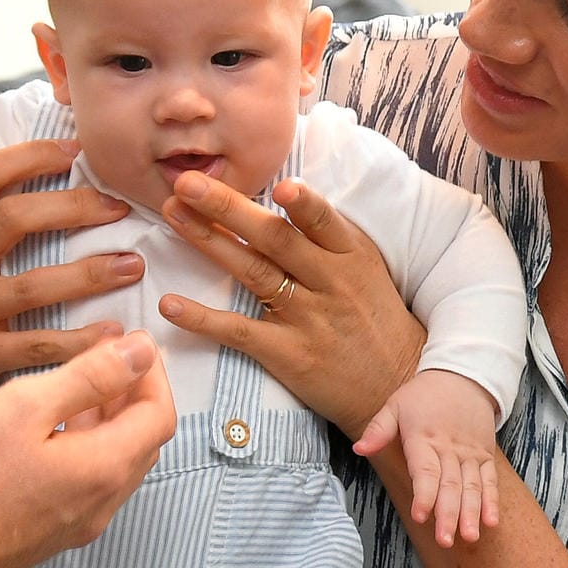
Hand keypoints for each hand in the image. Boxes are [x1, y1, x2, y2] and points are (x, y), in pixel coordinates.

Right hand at [0, 139, 144, 467]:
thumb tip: (60, 168)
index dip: (32, 155)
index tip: (78, 151)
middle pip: (14, 217)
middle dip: (76, 207)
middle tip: (121, 209)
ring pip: (32, 284)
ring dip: (92, 274)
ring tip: (133, 266)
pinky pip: (37, 343)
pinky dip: (82, 339)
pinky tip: (114, 332)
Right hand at [0, 330, 175, 567]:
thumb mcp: (26, 406)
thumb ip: (90, 376)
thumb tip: (141, 351)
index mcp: (105, 469)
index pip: (160, 415)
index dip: (153, 374)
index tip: (131, 342)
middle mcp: (103, 503)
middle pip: (143, 441)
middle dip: (135, 394)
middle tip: (109, 356)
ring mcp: (78, 524)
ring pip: (117, 462)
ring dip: (111, 420)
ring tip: (80, 383)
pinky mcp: (52, 533)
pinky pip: (90, 482)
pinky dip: (88, 446)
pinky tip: (52, 426)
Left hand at [155, 172, 424, 435]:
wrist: (397, 385)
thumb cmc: (374, 317)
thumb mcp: (366, 268)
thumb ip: (327, 235)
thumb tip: (281, 190)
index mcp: (351, 254)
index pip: (324, 221)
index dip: (303, 203)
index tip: (277, 183)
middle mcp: (330, 281)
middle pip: (275, 239)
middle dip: (228, 207)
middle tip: (186, 182)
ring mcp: (308, 318)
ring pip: (252, 272)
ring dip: (208, 241)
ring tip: (173, 216)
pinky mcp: (289, 354)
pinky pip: (239, 332)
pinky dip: (202, 319)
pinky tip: (170, 304)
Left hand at [353, 369, 500, 545]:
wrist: (462, 376)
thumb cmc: (423, 394)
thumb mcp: (395, 404)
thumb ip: (378, 430)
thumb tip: (359, 450)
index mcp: (424, 438)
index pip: (425, 470)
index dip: (424, 494)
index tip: (420, 516)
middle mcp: (449, 449)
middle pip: (450, 485)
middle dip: (448, 515)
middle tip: (445, 539)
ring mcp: (469, 454)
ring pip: (472, 487)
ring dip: (471, 513)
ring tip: (470, 537)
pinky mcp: (484, 456)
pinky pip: (489, 481)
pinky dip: (491, 502)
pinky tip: (491, 522)